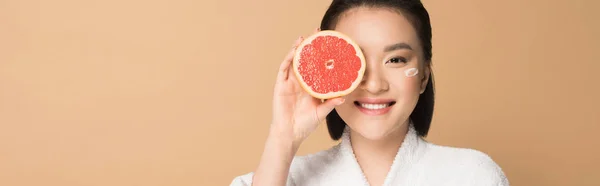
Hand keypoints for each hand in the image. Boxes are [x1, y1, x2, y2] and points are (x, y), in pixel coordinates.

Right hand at [269, 28, 344, 148]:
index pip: (317, 66)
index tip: (330, 43)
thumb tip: (344, 97)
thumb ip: (331, 103)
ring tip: (303, 38)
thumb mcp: (322, 112)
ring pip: (293, 61)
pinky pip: (283, 69)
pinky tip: (293, 51)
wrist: (291, 134)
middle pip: (305, 59)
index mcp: (311, 85)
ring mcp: (289, 82)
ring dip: (297, 48)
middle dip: (310, 45)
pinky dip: (288, 59)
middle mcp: (300, 81)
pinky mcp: (280, 85)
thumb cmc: (306, 124)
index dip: (322, 54)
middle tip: (317, 32)